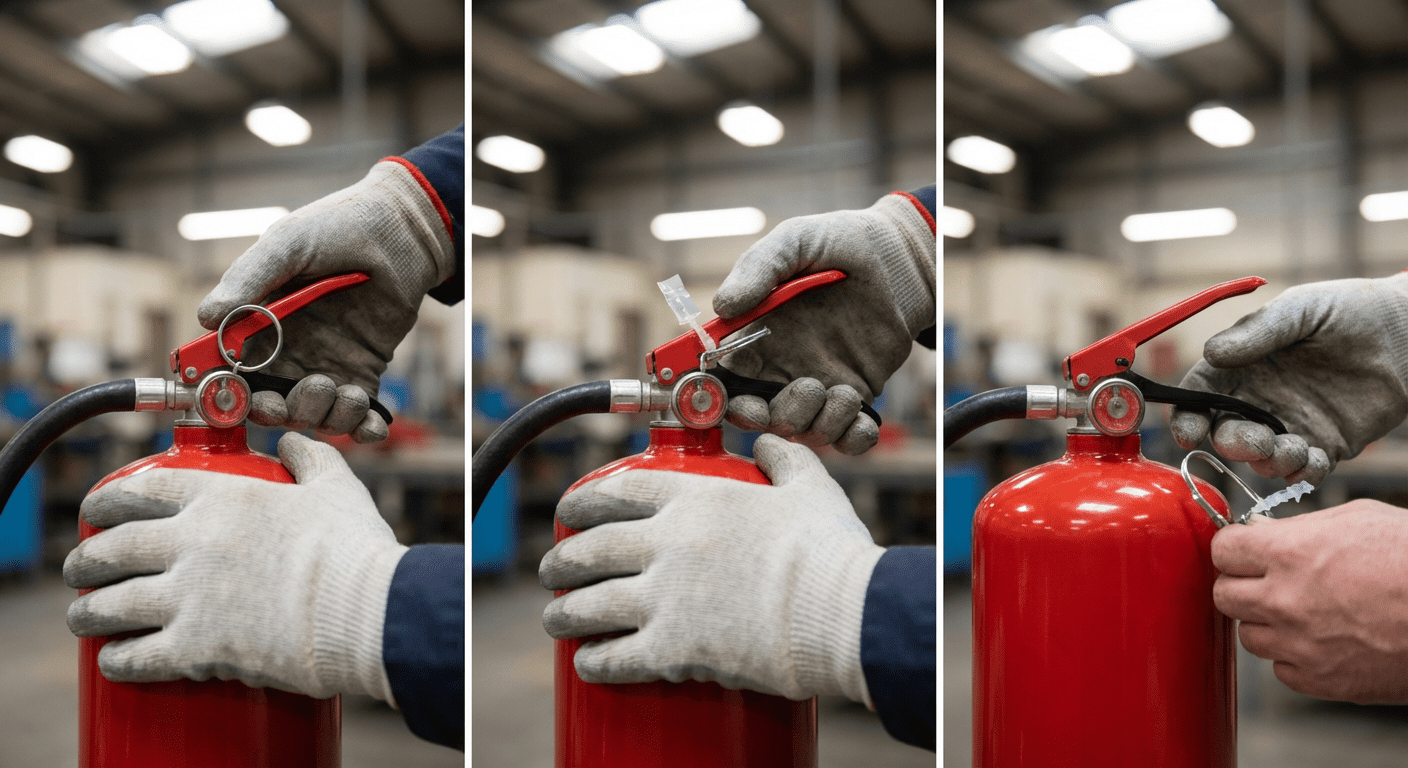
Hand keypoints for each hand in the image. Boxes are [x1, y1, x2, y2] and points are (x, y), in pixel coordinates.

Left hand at [64, 433, 407, 700]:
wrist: (369, 610)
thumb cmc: (356, 549)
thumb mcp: (335, 486)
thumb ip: (310, 456)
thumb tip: (291, 439)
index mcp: (223, 498)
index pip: (142, 489)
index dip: (106, 499)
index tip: (94, 509)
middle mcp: (193, 542)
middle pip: (112, 547)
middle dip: (85, 559)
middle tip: (80, 566)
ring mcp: (189, 597)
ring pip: (110, 604)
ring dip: (87, 612)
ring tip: (83, 617)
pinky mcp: (195, 649)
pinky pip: (136, 657)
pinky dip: (116, 660)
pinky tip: (112, 660)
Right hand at [198, 160, 454, 441]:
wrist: (402, 230)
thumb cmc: (340, 226)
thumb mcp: (288, 244)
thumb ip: (249, 279)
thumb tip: (205, 318)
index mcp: (257, 324)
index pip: (228, 371)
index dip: (226, 393)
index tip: (236, 398)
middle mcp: (287, 351)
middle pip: (269, 404)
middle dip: (278, 413)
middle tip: (297, 397)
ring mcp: (327, 364)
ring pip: (313, 414)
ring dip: (326, 416)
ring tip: (347, 393)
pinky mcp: (364, 370)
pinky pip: (358, 414)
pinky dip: (364, 428)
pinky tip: (372, 423)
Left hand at [538, 434, 884, 702]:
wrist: (844, 614)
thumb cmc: (832, 552)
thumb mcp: (810, 487)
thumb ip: (785, 458)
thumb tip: (767, 438)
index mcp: (696, 499)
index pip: (619, 491)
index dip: (583, 501)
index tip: (568, 510)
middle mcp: (668, 543)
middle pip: (590, 548)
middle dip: (562, 560)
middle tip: (552, 569)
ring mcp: (665, 597)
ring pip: (589, 604)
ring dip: (563, 612)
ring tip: (555, 618)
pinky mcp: (671, 650)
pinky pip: (614, 657)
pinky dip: (593, 660)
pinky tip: (584, 662)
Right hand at [713, 193, 934, 454]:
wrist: (893, 256)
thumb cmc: (834, 243)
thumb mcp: (792, 242)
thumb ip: (757, 269)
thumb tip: (722, 307)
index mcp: (754, 337)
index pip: (721, 379)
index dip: (715, 397)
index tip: (728, 398)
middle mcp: (781, 367)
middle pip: (760, 416)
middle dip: (772, 419)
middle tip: (803, 391)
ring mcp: (818, 384)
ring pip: (803, 430)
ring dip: (819, 423)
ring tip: (844, 392)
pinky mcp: (856, 394)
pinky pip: (847, 436)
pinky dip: (852, 439)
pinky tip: (861, 418)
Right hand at [1171, 274, 1407, 484]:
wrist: (1406, 333)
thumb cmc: (1349, 311)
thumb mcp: (1299, 310)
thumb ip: (1257, 332)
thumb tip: (1212, 353)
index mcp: (1242, 367)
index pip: (1200, 395)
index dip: (1187, 416)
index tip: (1190, 431)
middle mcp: (1260, 399)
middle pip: (1226, 434)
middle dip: (1234, 445)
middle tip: (1260, 440)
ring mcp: (1292, 425)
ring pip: (1261, 460)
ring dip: (1269, 463)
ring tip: (1296, 449)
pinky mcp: (1326, 445)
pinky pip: (1304, 472)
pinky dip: (1303, 475)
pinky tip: (1316, 460)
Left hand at [1212, 500, 1407, 703]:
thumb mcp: (1357, 520)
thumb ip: (1299, 527)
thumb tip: (1263, 532)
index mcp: (1289, 553)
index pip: (1222, 551)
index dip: (1234, 549)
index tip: (1245, 551)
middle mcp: (1285, 600)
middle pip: (1225, 595)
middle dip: (1242, 585)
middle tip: (1268, 582)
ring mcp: (1300, 645)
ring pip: (1249, 636)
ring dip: (1267, 623)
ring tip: (1303, 612)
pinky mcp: (1321, 680)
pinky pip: (1281, 670)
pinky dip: (1294, 657)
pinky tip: (1323, 641)